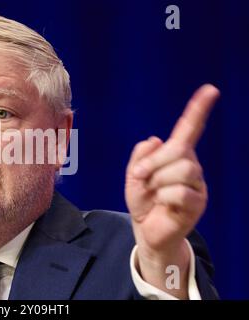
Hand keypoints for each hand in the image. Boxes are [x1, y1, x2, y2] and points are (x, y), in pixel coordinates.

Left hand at [125, 84, 219, 297]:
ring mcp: (196, 185)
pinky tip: (162, 203)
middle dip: (155, 162)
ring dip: (159, 180)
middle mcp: (190, 166)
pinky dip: (164, 196)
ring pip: (184, 169)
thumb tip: (155, 140)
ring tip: (152, 191)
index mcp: (175, 156)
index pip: (189, 130)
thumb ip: (140, 156)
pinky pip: (181, 192)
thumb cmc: (143, 201)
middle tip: (140, 176)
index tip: (210, 90)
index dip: (198, 110)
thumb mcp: (133, 176)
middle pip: (181, 150)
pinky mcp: (198, 203)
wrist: (146, 229)